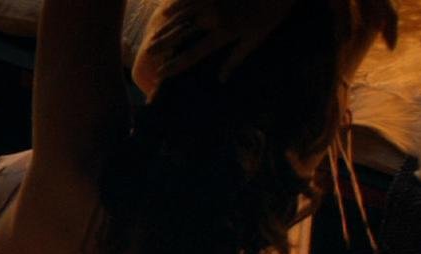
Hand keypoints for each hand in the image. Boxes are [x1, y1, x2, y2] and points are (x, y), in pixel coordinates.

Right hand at [144, 0, 298, 83]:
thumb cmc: (271, 12)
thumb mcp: (257, 38)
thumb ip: (236, 58)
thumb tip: (221, 79)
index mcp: (225, 33)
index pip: (194, 53)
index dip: (176, 65)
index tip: (162, 74)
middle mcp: (213, 17)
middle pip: (182, 33)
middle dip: (163, 44)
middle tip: (149, 54)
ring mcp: (211, 1)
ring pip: (181, 15)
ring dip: (166, 27)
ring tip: (153, 37)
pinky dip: (174, 6)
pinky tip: (165, 14)